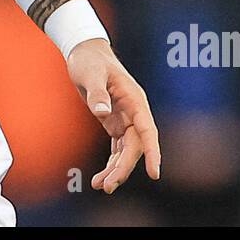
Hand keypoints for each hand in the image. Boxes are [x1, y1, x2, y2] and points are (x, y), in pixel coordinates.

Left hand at [66, 38, 160, 191]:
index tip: (155, 173)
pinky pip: (117, 148)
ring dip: (116, 170)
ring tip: (100, 186)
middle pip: (135, 146)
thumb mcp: (90, 73)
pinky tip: (100, 178)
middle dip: (124, 168)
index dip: (153, 152)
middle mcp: (134, 112)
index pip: (148, 130)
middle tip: (107, 186)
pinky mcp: (114, 123)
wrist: (84, 52)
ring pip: (126, 151)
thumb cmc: (90, 60)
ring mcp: (125, 119)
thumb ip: (97, 92)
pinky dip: (110, 163)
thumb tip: (101, 111)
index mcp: (134, 99)